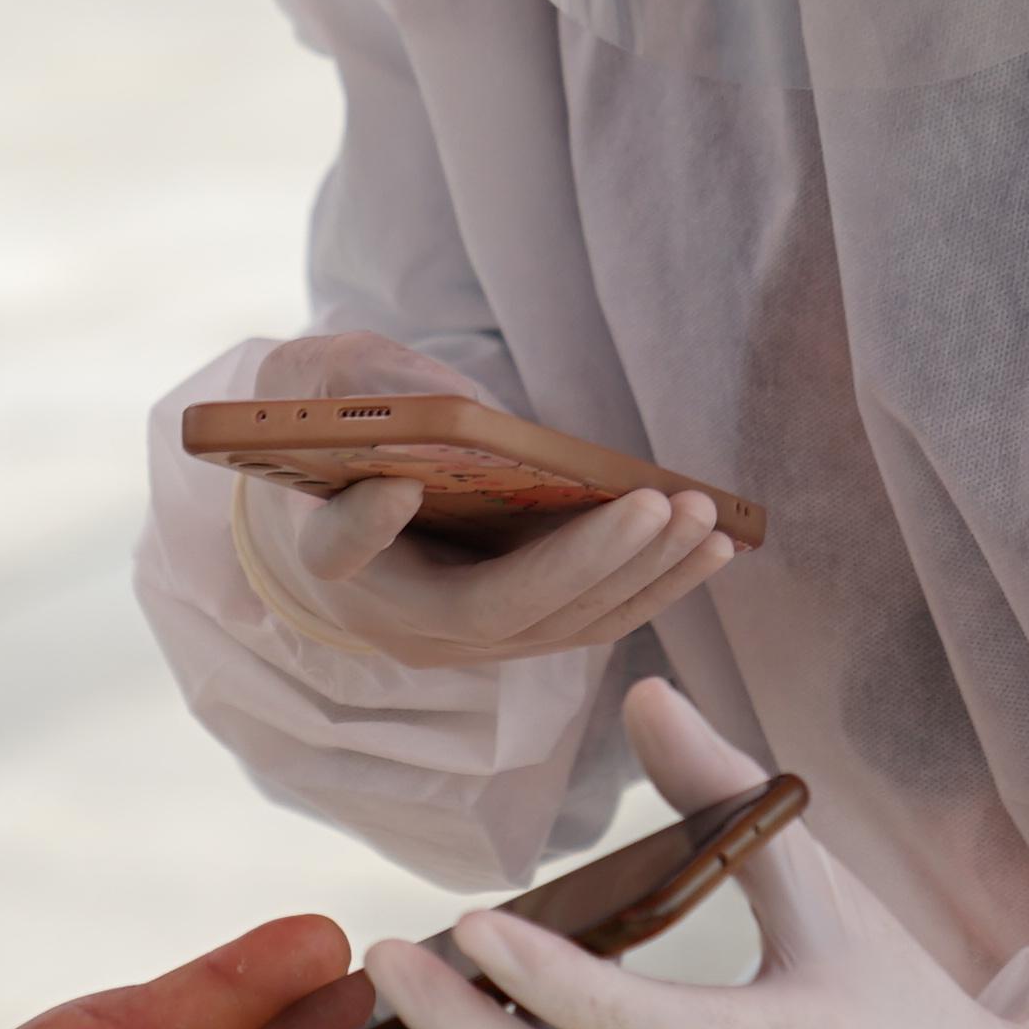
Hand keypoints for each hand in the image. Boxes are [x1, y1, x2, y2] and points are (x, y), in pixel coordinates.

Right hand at [233, 333, 736, 670]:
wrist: (357, 499)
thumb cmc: (344, 429)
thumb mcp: (318, 386)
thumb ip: (352, 390)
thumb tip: (451, 421)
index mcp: (330, 554)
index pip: (339, 552)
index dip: (365, 526)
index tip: (398, 484)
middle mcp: (400, 620)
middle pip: (496, 608)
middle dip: (588, 557)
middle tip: (658, 502)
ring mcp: (467, 642)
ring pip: (565, 624)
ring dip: (646, 573)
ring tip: (705, 518)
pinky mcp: (524, 634)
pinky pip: (597, 620)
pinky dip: (657, 584)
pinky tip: (711, 543)